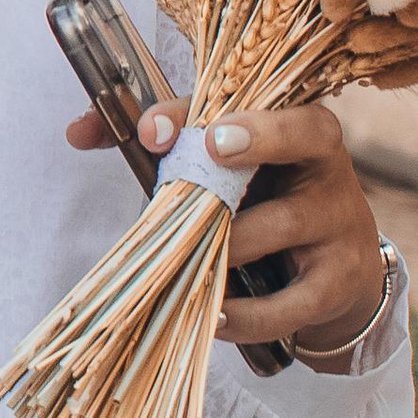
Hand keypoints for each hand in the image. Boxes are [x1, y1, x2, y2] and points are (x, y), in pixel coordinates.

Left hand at [63, 97, 390, 353]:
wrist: (336, 271)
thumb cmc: (264, 201)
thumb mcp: (222, 167)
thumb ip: (158, 142)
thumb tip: (78, 131)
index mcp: (297, 125)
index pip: (264, 102)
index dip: (209, 111)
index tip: (155, 131)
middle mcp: (328, 165)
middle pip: (294, 140)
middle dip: (244, 148)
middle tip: (199, 162)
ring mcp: (339, 223)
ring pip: (277, 225)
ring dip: (222, 245)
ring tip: (182, 261)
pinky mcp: (340, 283)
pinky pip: (289, 302)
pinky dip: (245, 315)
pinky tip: (211, 316)